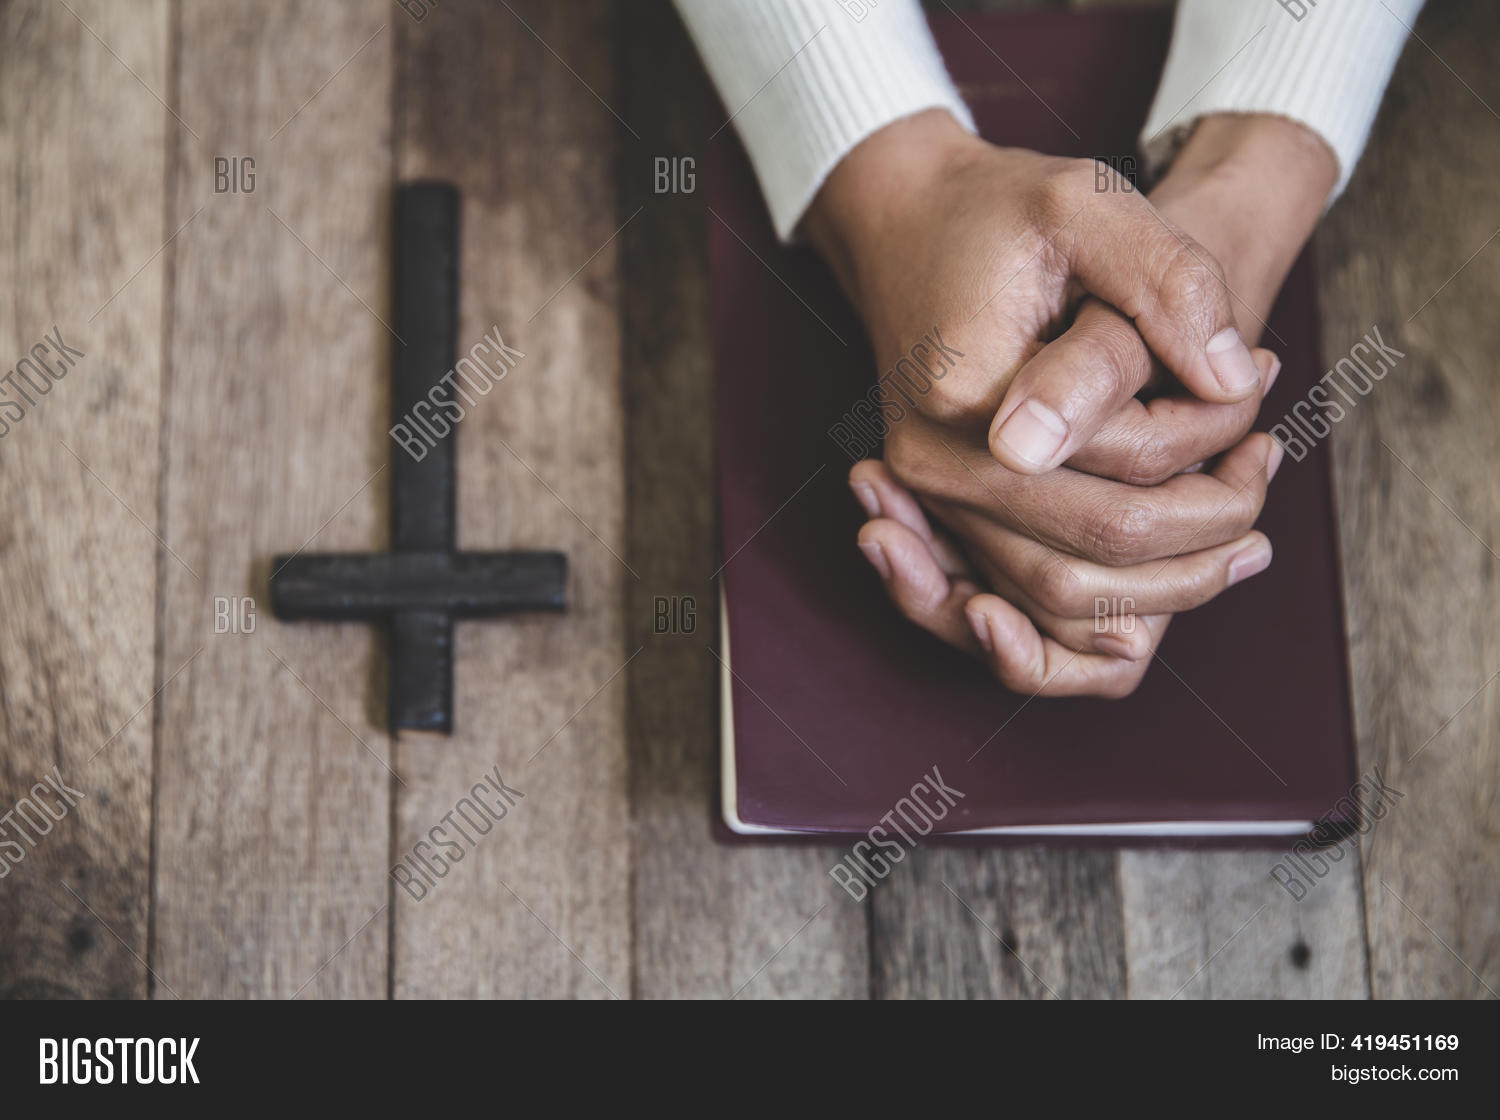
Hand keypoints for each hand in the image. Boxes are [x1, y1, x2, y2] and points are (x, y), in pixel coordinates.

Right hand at [807, 111, 1335, 694]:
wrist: (905, 222)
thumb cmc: (997, 210)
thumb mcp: (1087, 203)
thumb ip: (1168, 283)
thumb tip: (1236, 379)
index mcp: (967, 397)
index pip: (1121, 464)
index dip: (1211, 434)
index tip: (1260, 374)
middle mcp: (935, 468)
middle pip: (1091, 554)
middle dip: (1202, 529)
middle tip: (1265, 465)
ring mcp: (931, 498)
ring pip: (1059, 599)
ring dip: (1164, 583)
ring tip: (1244, 530)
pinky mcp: (944, 509)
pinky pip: (1026, 597)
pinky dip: (1105, 601)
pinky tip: (1176, 565)